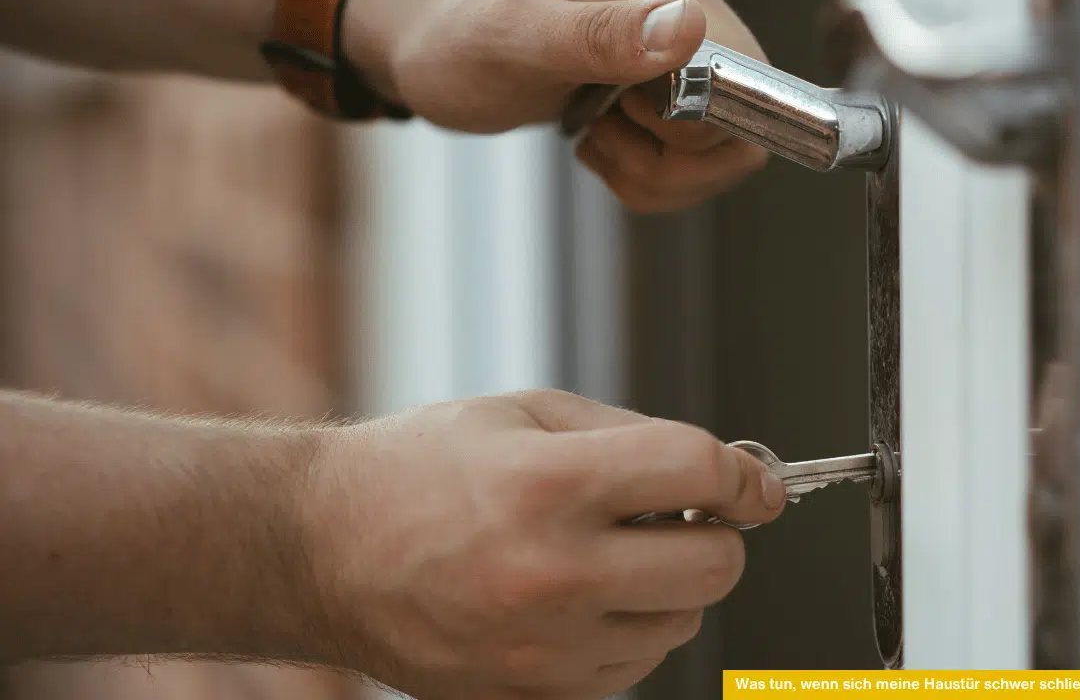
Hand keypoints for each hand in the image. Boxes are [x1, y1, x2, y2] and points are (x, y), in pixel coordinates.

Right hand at [300, 389, 785, 699]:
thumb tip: (721, 470)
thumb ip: (628, 435)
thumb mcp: (521, 414)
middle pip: (714, 567)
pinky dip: (627, 631)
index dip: (742, 476)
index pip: (696, 473)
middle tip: (680, 517)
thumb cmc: (418, 470)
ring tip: (608, 555)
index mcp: (547, 484)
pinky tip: (580, 598)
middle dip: (714, 535)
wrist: (321, 550)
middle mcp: (550, 574)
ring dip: (668, 586)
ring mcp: (541, 649)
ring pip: (679, 625)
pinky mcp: (530, 695)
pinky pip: (631, 669)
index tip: (753, 485)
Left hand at [346, 0, 770, 212]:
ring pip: (718, 160)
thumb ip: (602, 33)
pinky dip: (644, 181)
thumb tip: (687, 28)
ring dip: (655, 176)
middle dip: (672, 161)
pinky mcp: (660, 103)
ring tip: (595, 141)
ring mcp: (676, 67)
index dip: (703, 125)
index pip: (749, 80)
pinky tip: (597, 148)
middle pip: (743, 129)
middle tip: (603, 134)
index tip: (633, 117)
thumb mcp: (517, 33)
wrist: (428, 41)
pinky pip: (687, 170)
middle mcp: (687, 24)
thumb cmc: (459, 31)